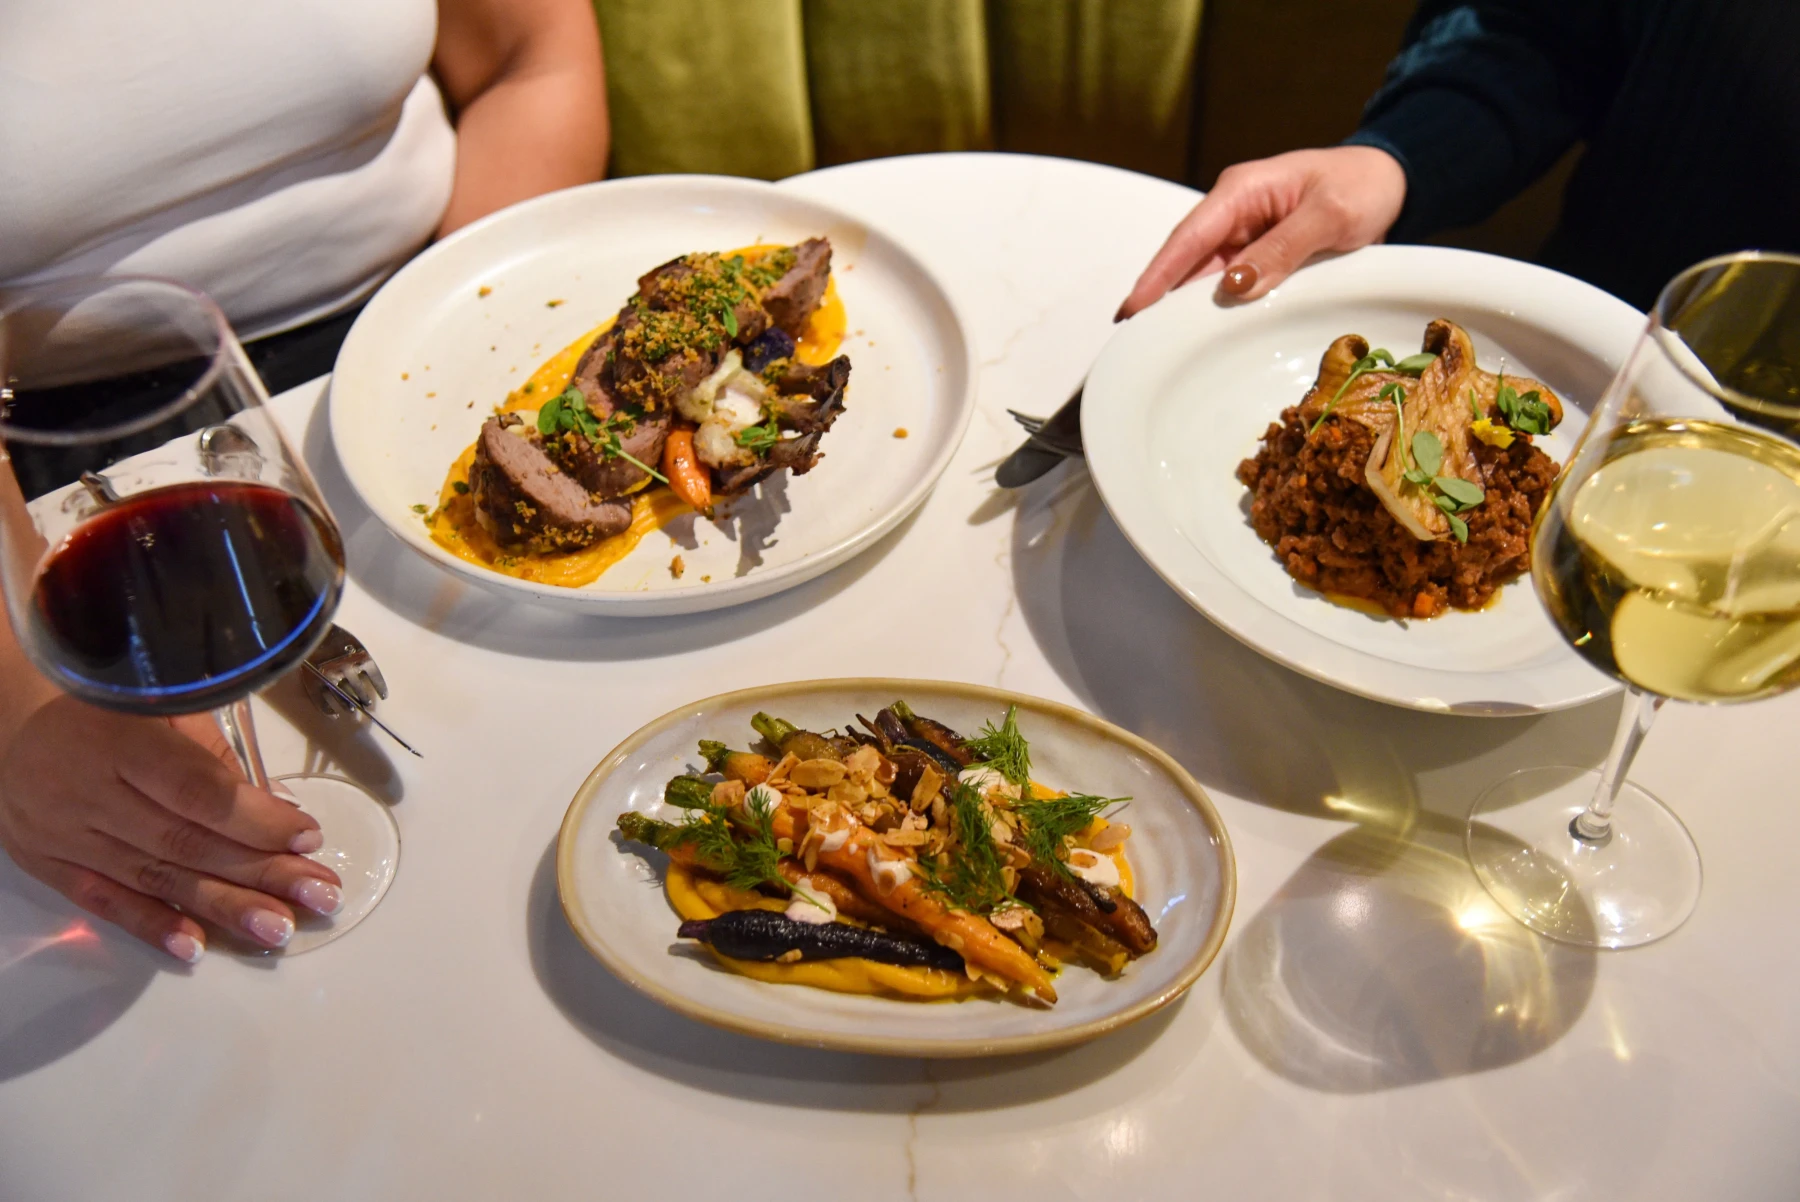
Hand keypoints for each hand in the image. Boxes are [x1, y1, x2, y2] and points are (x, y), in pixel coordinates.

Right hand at [0, 696, 343, 961]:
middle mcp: (88, 790)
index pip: (198, 792)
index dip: (257, 820)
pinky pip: (103, 901)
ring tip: (277, 928)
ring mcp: (62, 832)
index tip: (308, 838)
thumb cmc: (107, 706)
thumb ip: (213, 756)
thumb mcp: (163, 705)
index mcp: (122, 738)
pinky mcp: (47, 863)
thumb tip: (277, 810)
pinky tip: (197, 946)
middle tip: (318, 895)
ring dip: (222, 908)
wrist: (9, 722)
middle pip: (185, 842)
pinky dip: (152, 925)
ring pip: (153, 877)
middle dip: (260, 873)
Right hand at [1117, 146, 1407, 317]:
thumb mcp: (1330, 214)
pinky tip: (1202, 334)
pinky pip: (1229, 284)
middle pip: (1186, 260)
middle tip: (1136, 340)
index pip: (1188, 237)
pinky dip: (1216, 308)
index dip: (1158, 275)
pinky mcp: (1257, 255)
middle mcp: (1233, 213)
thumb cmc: (1361, 186)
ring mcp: (1243, 235)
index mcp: (1241, 191)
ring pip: (1204, 277)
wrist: (1390, 182)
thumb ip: (1283, 247)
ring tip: (1160, 345)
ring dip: (1187, 307)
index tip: (1132, 309)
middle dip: (1160, 297)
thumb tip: (1235, 286)